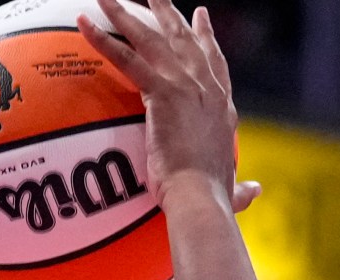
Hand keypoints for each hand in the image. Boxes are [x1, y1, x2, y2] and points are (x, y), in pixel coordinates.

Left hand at [81, 0, 242, 208]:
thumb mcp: (232, 191)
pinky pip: (126, 58)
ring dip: (126, 13)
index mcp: (223, 109)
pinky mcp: (163, 92)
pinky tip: (84, 22)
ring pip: (152, 39)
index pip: (215, 63)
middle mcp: (207, 89)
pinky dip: (103, 39)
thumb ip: (242, 190)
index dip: (207, 38)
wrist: (201, 196)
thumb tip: (255, 192)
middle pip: (185, 39)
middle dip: (169, 13)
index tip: (200, 17)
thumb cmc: (213, 199)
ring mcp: (186, 86)